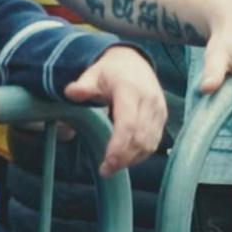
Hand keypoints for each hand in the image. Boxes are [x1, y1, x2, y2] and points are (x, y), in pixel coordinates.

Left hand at [64, 46, 167, 176]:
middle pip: (140, 138)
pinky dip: (141, 154)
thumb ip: (83, 86)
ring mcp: (158, 109)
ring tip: (113, 167)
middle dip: (123, 158)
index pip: (128, 124)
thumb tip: (70, 92)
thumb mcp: (93, 74)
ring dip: (132, 159)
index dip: (118, 147)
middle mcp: (149, 100)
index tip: (105, 163)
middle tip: (105, 170)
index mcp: (131, 90)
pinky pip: (154, 141)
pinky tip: (125, 159)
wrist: (133, 62)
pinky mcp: (162, 117)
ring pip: (149, 142)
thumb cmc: (110, 72)